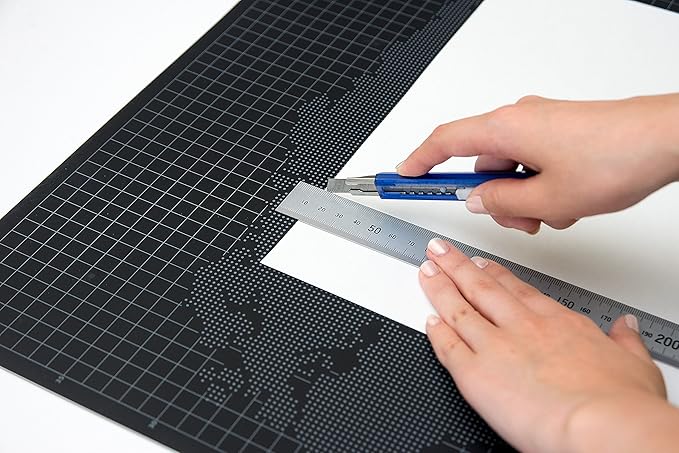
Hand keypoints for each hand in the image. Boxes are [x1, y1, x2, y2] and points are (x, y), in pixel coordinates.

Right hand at [398, 94, 678, 232]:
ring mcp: (541, 124)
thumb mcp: (546, 199)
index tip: (403, 176)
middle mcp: (519, 120)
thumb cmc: (614, 156)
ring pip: (511, 168)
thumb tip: (478, 199)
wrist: (666, 139)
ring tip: (555, 213)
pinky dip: (541, 186)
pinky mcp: (560, 131)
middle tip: (515, 219)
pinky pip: (533, 162)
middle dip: (493, 198)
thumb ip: (501, 203)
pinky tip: (567, 202)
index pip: (444, 142)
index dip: (419, 161)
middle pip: (482, 163)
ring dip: (522, 198)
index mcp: (504, 128)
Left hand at [419, 238, 677, 452]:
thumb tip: (626, 328)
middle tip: (441, 251)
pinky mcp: (475, 373)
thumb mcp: (634, 364)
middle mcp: (523, 327)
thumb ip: (624, 341)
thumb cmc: (620, 402)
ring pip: (459, 309)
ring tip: (426, 271)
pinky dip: (436, 332)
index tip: (482, 264)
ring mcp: (496, 346)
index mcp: (558, 322)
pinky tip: (429, 321)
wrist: (602, 425)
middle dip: (457, 266)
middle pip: (482, 288)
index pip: (518, 290)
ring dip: (440, 287)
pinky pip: (448, 347)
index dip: (495, 274)